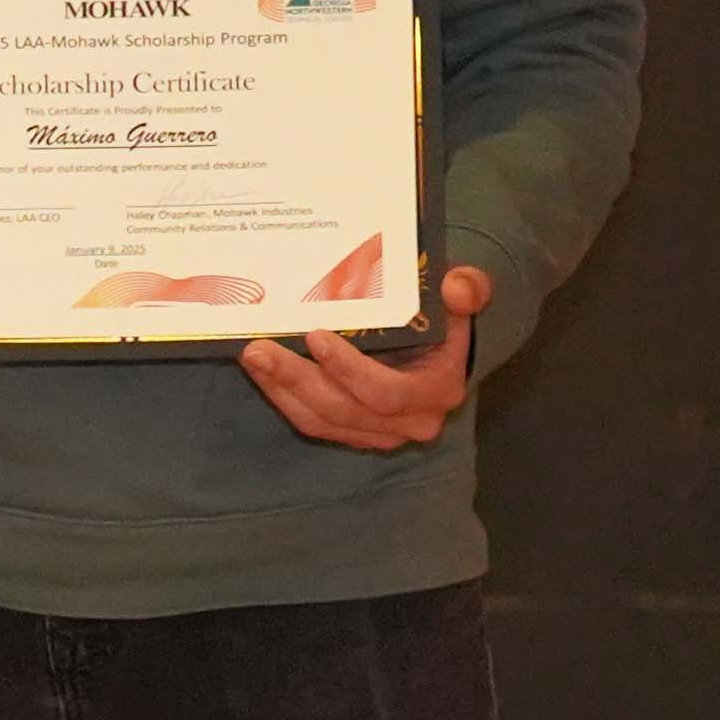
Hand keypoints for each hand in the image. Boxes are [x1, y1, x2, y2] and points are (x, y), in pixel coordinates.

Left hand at [245, 261, 486, 451]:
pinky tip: (260, 370)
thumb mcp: (461, 298)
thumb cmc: (442, 320)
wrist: (436, 349)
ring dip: (280, 389)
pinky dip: (281, 397)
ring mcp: (379, 433)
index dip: (349, 370)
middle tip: (259, 348)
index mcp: (437, 391)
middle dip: (297, 379)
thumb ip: (468, 289)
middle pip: (344, 410)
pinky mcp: (352, 433)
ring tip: (252, 356)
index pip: (387, 393)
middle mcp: (410, 422)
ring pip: (320, 420)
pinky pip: (310, 422)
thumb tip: (455, 285)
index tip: (315, 337)